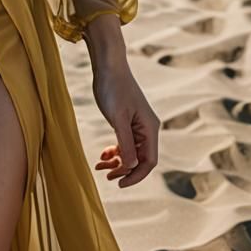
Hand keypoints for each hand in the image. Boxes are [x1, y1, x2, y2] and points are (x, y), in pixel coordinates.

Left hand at [91, 60, 159, 187]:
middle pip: (140, 159)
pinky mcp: (127, 120)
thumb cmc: (113, 88)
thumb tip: (132, 167)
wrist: (108, 65)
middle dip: (124, 170)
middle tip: (106, 176)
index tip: (119, 184)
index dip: (136, 176)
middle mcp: (147, 128)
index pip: (149, 161)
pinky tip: (103, 155)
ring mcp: (138, 125)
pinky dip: (115, 150)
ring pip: (131, 152)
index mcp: (150, 128)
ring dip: (117, 161)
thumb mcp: (118, 118)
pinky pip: (125, 142)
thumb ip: (126, 143)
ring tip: (100, 166)